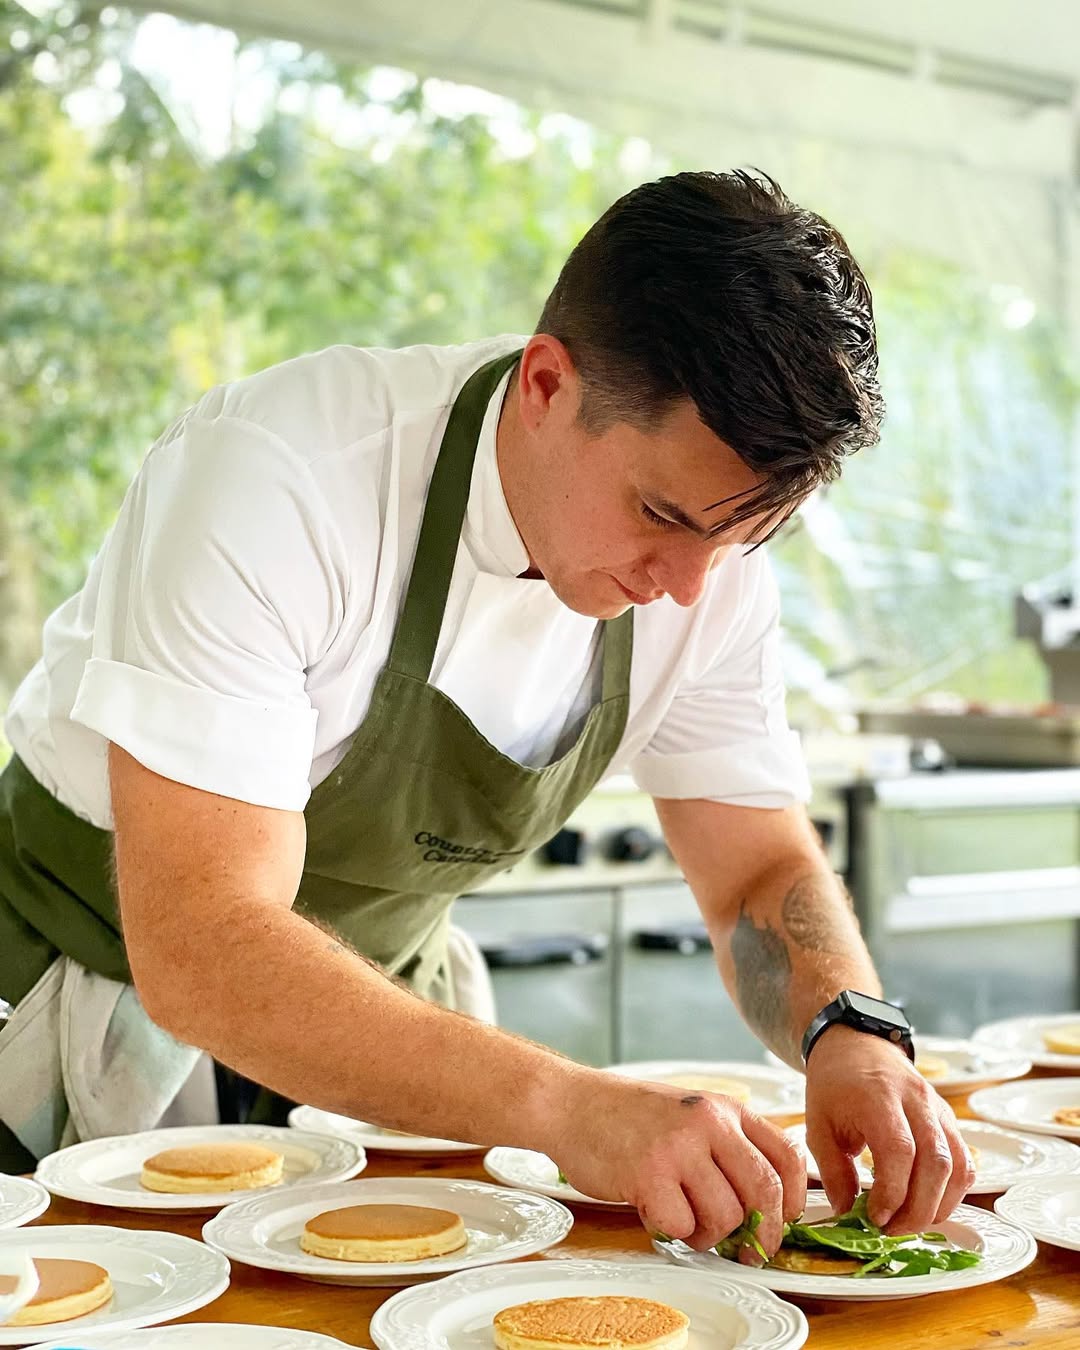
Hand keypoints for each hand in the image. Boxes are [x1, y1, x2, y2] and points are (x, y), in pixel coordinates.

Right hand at [547, 1070, 805, 1256]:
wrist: (572, 1103)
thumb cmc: (629, 1116)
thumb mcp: (690, 1111)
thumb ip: (726, 1145)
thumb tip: (766, 1204)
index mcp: (724, 1108)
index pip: (786, 1156)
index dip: (794, 1200)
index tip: (784, 1221)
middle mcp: (708, 1123)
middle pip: (764, 1192)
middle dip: (762, 1234)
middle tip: (748, 1250)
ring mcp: (678, 1147)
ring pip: (725, 1217)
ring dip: (708, 1235)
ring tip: (684, 1220)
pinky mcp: (648, 1175)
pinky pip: (682, 1227)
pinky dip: (672, 1231)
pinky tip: (656, 1211)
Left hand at [804, 1026, 975, 1232]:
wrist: (856, 1046)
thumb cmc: (834, 1086)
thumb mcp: (817, 1126)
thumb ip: (833, 1172)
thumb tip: (848, 1215)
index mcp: (878, 1097)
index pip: (900, 1151)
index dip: (893, 1191)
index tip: (875, 1217)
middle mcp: (916, 1100)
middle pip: (936, 1163)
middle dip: (918, 1208)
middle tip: (892, 1230)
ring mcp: (938, 1108)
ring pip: (958, 1165)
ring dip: (940, 1205)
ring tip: (909, 1222)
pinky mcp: (949, 1119)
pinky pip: (965, 1161)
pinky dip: (954, 1191)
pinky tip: (929, 1204)